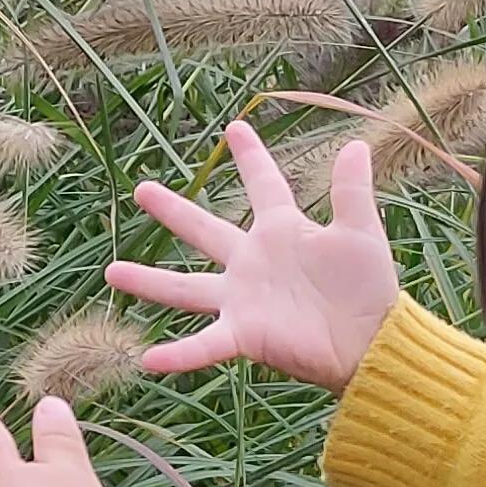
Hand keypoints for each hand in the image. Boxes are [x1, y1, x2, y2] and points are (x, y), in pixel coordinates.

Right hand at [108, 120, 400, 390]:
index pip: (263, 185)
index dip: (250, 157)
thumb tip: (356, 144)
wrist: (373, 341)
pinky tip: (147, 359)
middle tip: (141, 189)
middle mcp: (253, 262)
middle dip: (173, 211)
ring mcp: (243, 299)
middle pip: (205, 231)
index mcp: (282, 231)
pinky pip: (204, 344)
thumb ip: (352, 191)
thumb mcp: (361, 233)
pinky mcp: (244, 334)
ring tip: (112, 272)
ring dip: (149, 282)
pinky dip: (178, 353)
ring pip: (186, 288)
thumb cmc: (369, 289)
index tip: (235, 127)